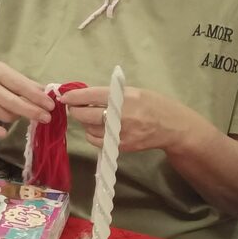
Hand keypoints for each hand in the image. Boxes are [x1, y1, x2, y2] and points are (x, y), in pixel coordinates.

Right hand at [0, 61, 53, 138]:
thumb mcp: (9, 74)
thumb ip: (28, 84)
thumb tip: (49, 95)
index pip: (20, 85)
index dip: (37, 97)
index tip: (51, 106)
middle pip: (12, 102)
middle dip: (32, 111)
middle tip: (46, 118)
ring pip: (4, 114)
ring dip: (16, 117)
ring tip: (19, 112)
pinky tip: (2, 133)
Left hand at [62, 85, 204, 154]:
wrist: (173, 127)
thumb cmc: (153, 104)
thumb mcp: (133, 91)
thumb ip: (110, 94)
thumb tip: (83, 95)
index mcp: (124, 97)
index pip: (90, 96)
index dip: (73, 96)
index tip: (64, 97)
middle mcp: (121, 116)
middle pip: (85, 114)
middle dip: (75, 110)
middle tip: (74, 107)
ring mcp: (121, 134)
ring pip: (88, 129)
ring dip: (85, 123)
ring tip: (91, 117)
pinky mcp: (121, 147)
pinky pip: (97, 141)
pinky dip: (93, 135)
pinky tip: (99, 129)